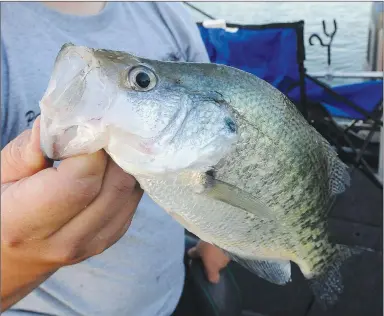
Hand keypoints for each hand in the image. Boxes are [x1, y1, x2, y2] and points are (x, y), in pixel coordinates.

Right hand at [1, 117, 142, 309]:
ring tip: (109, 143)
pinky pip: (133, 200)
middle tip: (105, 127)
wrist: (9, 259)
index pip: (82, 180)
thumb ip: (28, 149)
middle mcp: (67, 241)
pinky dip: (128, 176)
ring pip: (130, 191)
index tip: (91, 123)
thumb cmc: (0, 211)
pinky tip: (113, 164)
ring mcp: (94, 243)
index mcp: (26, 225)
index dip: (93, 147)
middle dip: (115, 149)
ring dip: (126, 162)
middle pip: (115, 184)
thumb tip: (62, 119)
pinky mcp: (110, 238)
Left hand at [188, 240, 229, 283]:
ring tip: (214, 246)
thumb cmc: (208, 246)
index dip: (210, 275)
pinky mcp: (233, 251)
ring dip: (219, 255)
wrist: (223, 236)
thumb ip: (194, 253)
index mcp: (212, 269)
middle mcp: (222, 267)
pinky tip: (219, 243)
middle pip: (218, 267)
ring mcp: (229, 259)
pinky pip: (227, 252)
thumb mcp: (198, 249)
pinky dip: (223, 249)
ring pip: (223, 259)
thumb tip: (190, 255)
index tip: (205, 269)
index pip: (214, 279)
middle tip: (208, 254)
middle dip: (214, 262)